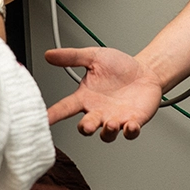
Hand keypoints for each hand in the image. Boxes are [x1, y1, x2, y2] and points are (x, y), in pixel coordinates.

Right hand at [45, 47, 163, 140]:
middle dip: (85, 128)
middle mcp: (98, 111)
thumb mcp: (94, 57)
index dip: (54, 114)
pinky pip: (130, 132)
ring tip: (111, 123)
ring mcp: (115, 119)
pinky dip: (130, 131)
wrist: (144, 71)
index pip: (65, 107)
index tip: (44, 120)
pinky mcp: (133, 121)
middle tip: (86, 126)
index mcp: (85, 97)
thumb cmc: (119, 66)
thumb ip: (72, 57)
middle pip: (86, 126)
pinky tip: (130, 125)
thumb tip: (49, 54)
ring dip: (108, 131)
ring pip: (107, 134)